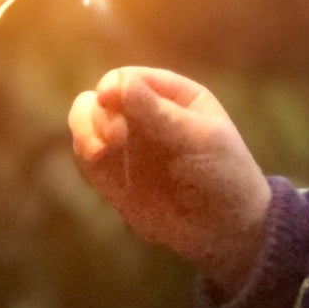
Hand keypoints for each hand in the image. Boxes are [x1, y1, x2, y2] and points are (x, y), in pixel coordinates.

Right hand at [69, 67, 272, 297]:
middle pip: (101, 99)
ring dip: (86, 133)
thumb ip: (158, 113)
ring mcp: (127, 142)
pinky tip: (99, 163)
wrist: (224, 228)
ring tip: (101, 151)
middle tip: (115, 137)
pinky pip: (84, 154)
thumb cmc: (223, 174)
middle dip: (101, 114)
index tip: (111, 99)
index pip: (128, 79)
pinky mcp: (112, 172)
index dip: (114, 87)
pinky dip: (85, 156)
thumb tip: (120, 82)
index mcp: (174, 96)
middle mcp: (145, 114)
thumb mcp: (198, 139)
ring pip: (86, 122)